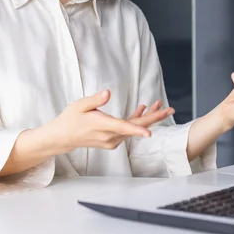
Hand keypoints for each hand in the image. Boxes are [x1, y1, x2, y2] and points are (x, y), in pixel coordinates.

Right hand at [46, 90, 174, 151]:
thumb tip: (108, 93)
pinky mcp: (111, 140)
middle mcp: (109, 136)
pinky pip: (128, 130)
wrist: (62, 137)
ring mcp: (111, 140)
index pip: (123, 128)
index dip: (138, 129)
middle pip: (135, 127)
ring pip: (133, 128)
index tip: (150, 132)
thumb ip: (95, 100)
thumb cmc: (70, 119)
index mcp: (102, 126)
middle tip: (170, 109)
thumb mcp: (80, 105)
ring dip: (147, 117)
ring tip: (160, 104)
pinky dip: (136, 121)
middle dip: (154, 118)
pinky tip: (142, 109)